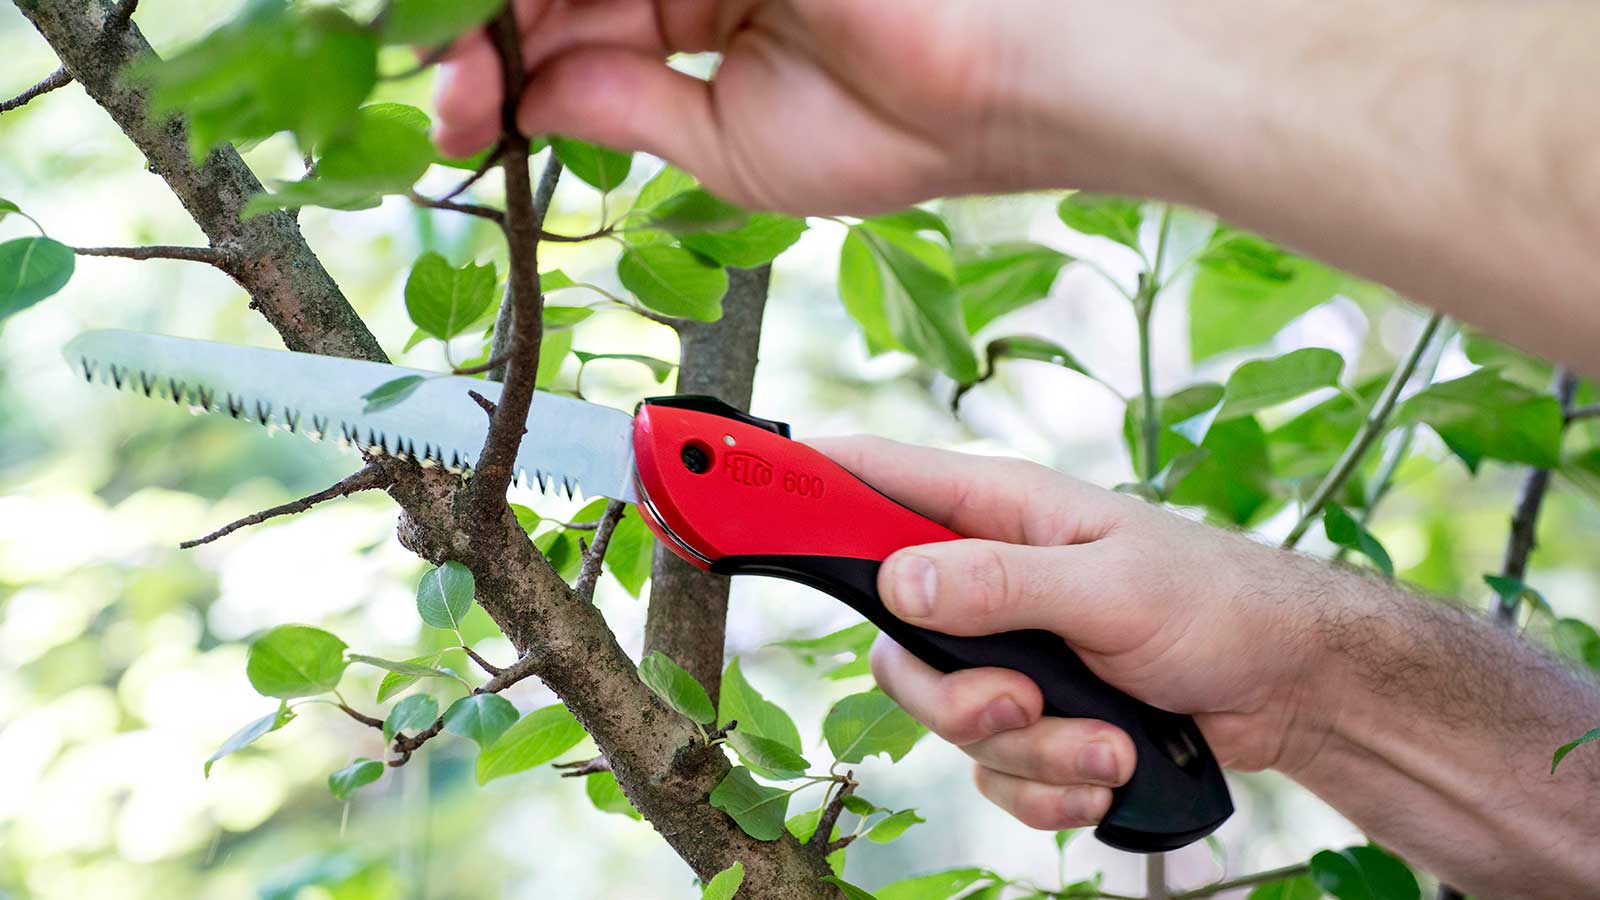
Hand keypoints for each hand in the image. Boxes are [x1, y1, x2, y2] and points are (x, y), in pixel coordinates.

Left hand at [430, 0, 1164, 214]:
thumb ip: (621, 105)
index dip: (503, 63)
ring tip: (445, 58)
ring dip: (502, 9)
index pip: (576, 21)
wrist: (990, 88)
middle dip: (481, 29)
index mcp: (703, 10)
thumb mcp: (725, 143)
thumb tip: (524, 100)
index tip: (452, 114)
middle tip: (426, 77)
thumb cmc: (893, 128)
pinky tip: (500, 20)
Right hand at [812, 435, 1335, 830]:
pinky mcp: (1030, 721)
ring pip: (945, 722)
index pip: (867, 480)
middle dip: (958, 698)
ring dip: (1031, 754)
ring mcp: (1003, 656)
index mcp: (994, 513)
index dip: (790, 485)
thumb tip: (896, 584)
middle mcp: (983, 581)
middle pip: (891, 644)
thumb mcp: (1111, 585)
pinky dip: (1050, 790)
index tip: (721, 493)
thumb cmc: (1214, 600)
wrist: (1286, 687)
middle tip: (1026, 702)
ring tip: (1107, 743)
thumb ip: (1001, 582)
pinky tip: (1109, 770)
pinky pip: (990, 775)